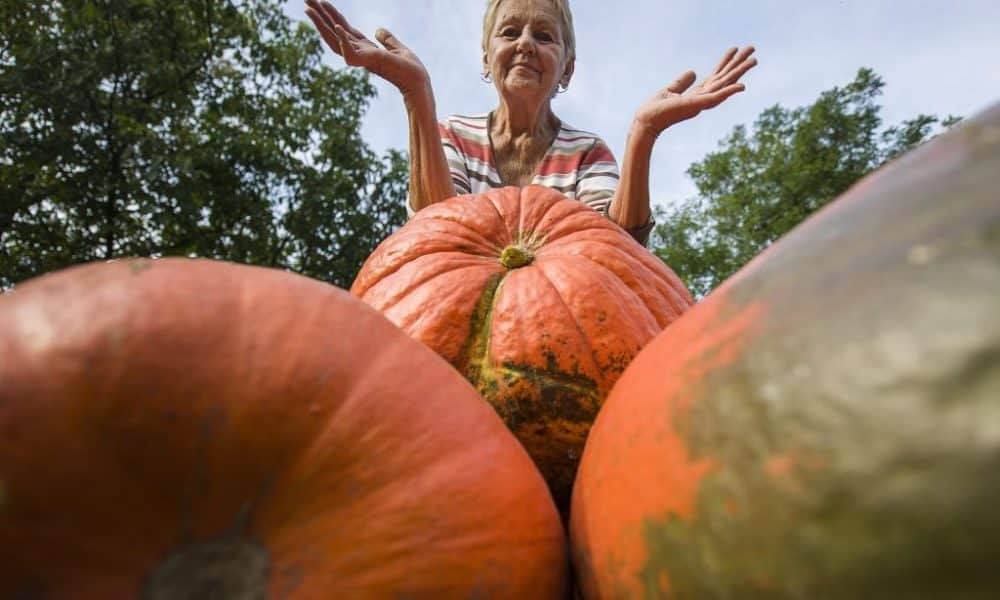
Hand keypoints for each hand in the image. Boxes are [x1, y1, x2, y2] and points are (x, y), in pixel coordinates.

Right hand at [304, 0, 428, 95]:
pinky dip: (343, 40)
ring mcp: (362, 58)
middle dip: (319, 16)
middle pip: (333, 31)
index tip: (321, 2)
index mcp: (365, 48)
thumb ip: (387, 39)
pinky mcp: (368, 63)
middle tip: (306, 0)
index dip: (332, 15)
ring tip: (308, 9)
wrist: (419, 83)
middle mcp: (360, 52)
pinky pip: (350, 52)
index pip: (343, 28)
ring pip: (335, 40)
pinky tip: (337, 26)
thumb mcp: (397, 48)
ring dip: (321, 25)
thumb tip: (378, 30)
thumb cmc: (411, 70)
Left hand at [633, 46, 756, 139]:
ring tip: (753, 60)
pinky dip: (729, 92)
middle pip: (724, 77)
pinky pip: (716, 97)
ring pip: (725, 84)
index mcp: (697, 94)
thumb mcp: (670, 90)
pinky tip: (742, 85)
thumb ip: (682, 82)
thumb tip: (693, 71)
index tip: (735, 49)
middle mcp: (703, 97)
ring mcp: (701, 102)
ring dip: (739, 73)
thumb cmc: (655, 110)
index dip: (725, 62)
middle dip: (738, 64)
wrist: (646, 122)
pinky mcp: (697, 106)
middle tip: (752, 49)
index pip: (716, 76)